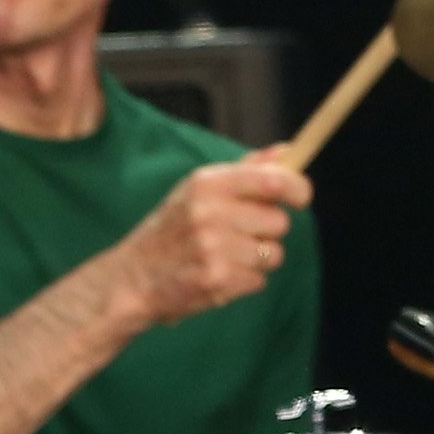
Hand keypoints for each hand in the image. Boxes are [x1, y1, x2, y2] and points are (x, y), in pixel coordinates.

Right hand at [105, 151, 313, 326]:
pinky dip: (244, 282)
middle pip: (279, 222)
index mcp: (207, 183)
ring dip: (256, 260)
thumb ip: (247, 170)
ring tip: (224, 256)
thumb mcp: (199, 190)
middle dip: (266, 231)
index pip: (273, 180)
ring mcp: (214, 247)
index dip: (298, 188)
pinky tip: (218, 275)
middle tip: (236, 235)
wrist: (132, 278)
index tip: (301, 197)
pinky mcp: (218, 279)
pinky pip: (260, 280)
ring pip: (273, 254)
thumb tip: (288, 151)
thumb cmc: (172, 230)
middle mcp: (211, 212)